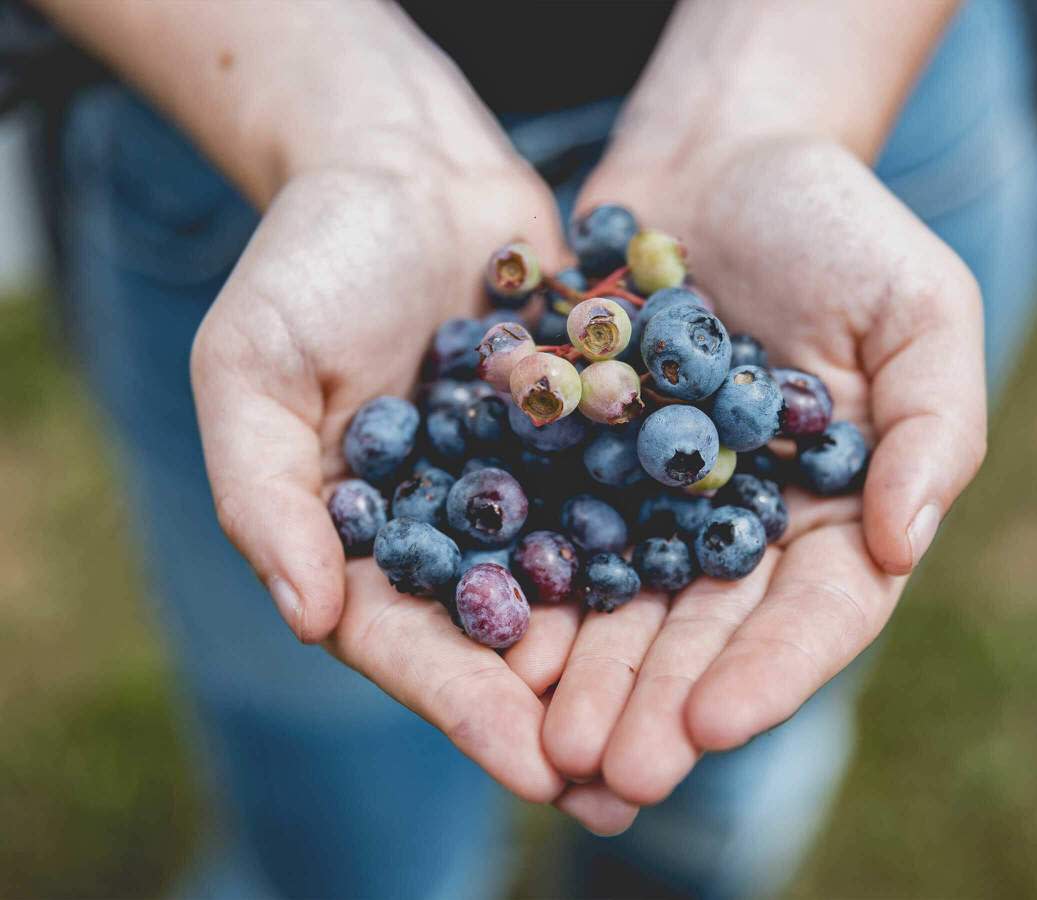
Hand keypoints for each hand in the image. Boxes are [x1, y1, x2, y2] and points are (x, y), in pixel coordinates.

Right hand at [191, 147, 635, 833]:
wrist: (408, 167)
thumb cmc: (307, 260)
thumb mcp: (252, 365)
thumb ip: (264, 490)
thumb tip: (304, 617)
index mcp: (364, 536)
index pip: (410, 642)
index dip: (465, 706)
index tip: (532, 765)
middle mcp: (453, 525)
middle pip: (508, 638)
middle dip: (565, 711)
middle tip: (630, 783)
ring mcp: (528, 482)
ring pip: (583, 586)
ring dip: (631, 656)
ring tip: (692, 723)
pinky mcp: (591, 432)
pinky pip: (633, 497)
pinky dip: (672, 544)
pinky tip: (728, 595)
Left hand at [542, 138, 986, 804]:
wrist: (721, 158)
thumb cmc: (840, 225)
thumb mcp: (918, 308)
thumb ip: (932, 425)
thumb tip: (907, 543)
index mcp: (839, 508)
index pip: (818, 612)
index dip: (771, 674)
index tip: (714, 728)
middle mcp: (747, 524)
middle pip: (709, 631)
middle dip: (661, 702)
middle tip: (611, 772)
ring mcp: (661, 499)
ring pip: (627, 605)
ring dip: (589, 676)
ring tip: (547, 741)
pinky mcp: (587, 460)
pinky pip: (558, 535)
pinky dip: (533, 591)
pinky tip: (497, 646)